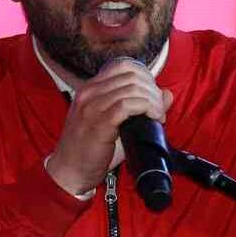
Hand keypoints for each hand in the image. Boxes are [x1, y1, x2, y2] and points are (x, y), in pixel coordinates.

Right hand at [46, 58, 171, 197]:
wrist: (69, 171)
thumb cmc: (91, 150)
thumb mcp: (115, 123)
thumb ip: (139, 107)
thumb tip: (166, 94)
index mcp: (90, 89)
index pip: (123, 66)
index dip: (145, 76)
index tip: (153, 95)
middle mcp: (89, 93)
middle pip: (131, 76)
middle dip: (152, 90)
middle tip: (159, 108)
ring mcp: (92, 107)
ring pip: (132, 89)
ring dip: (153, 101)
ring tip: (158, 116)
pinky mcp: (98, 122)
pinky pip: (128, 105)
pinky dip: (147, 109)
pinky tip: (154, 119)